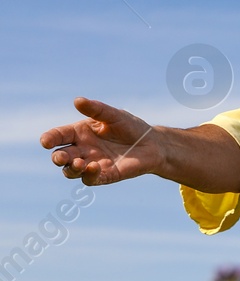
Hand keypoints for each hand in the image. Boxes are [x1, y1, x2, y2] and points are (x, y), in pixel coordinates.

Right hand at [40, 97, 159, 184]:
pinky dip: (89, 175)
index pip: (58, 136)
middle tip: (62, 157)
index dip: (50, 139)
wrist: (153, 144)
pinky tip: (94, 167)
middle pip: (61, 157)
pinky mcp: (105, 175)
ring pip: (71, 171)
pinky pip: (91, 180)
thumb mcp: (114, 115)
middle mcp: (82, 150)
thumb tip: (77, 100)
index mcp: (79, 133)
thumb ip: (96, 109)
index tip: (46, 141)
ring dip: (72, 169)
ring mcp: (92, 164)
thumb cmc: (130, 127)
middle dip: (58, 158)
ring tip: (80, 163)